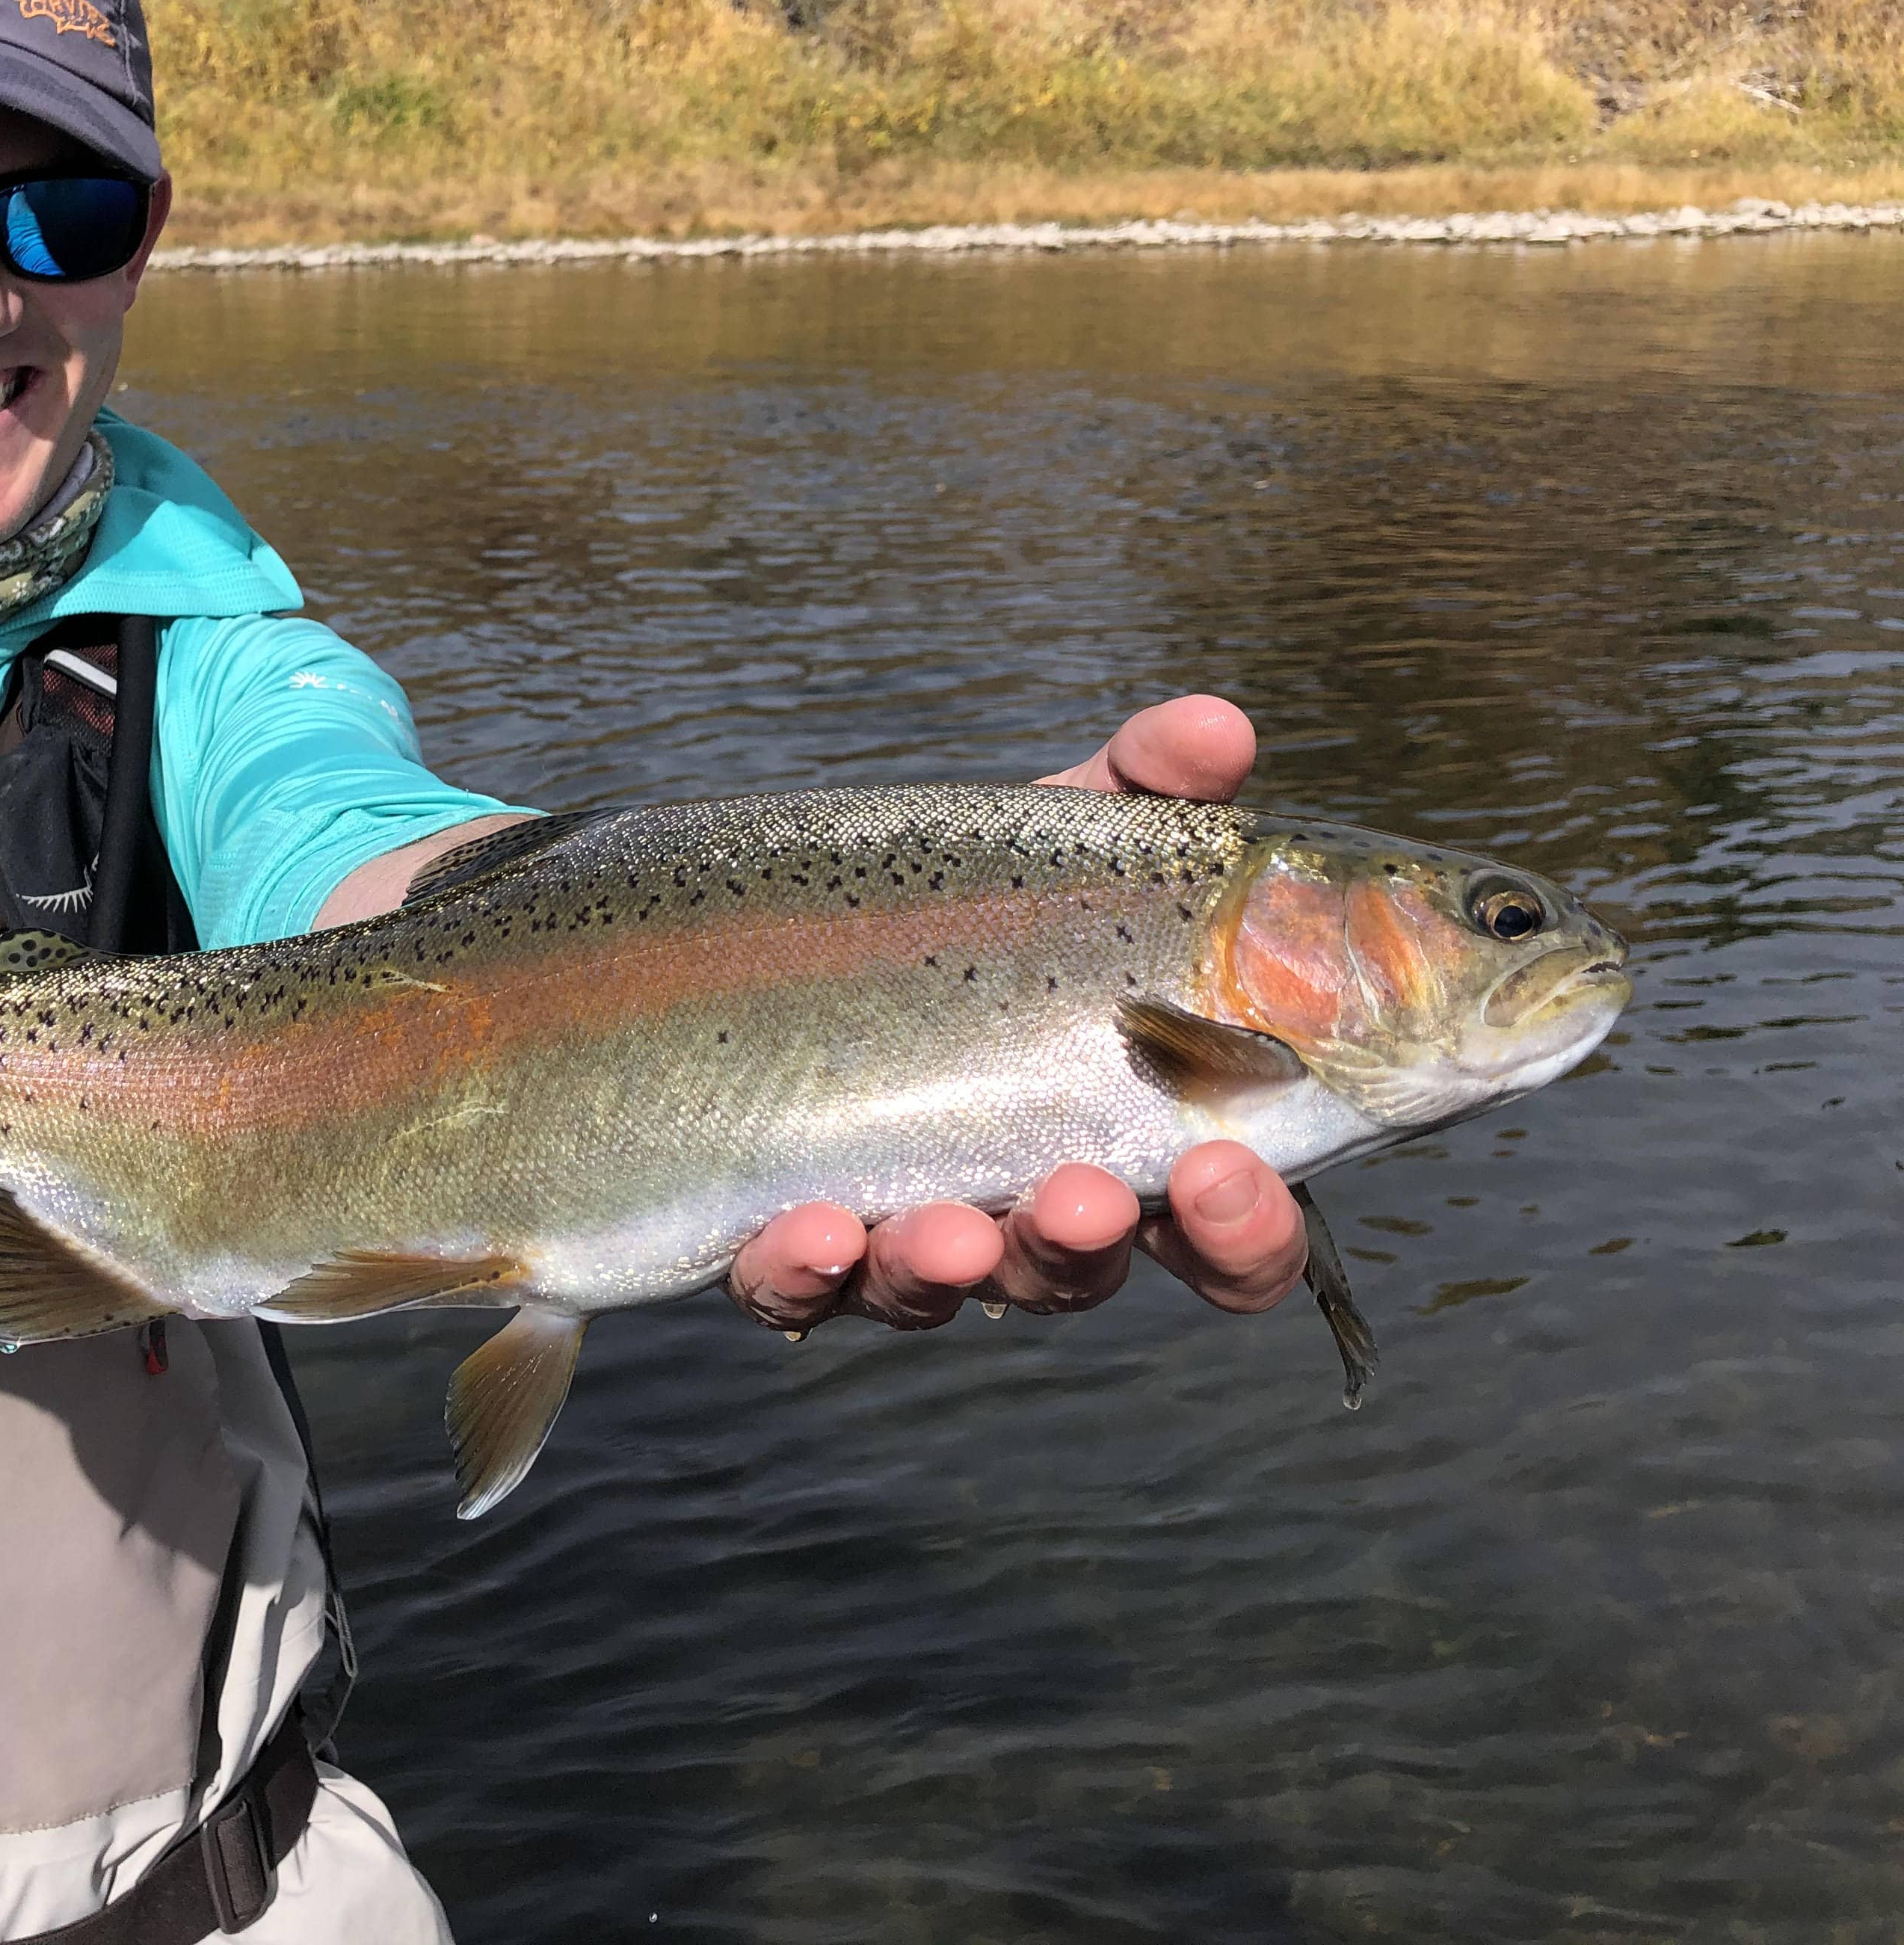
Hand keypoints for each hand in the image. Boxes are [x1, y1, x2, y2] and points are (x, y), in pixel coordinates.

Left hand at [726, 694, 1306, 1335]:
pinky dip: (806, 1273)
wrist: (770, 920)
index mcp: (1124, 1131)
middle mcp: (1020, 1205)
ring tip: (954, 1229)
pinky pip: (795, 1290)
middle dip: (1087, 1246)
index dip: (1244, 1229)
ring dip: (954, 1267)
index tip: (1225, 1176)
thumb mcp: (1051, 833)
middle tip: (1088, 1198)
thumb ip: (1143, 783)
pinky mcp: (782, 1241)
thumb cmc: (961, 896)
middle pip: (1083, 1271)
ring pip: (940, 1288)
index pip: (1221, 1227)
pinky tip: (812, 1231)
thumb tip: (1218, 724)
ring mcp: (899, 1231)